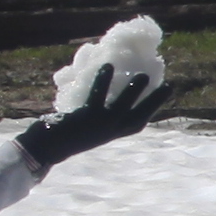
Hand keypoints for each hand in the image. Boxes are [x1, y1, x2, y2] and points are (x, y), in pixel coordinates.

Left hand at [18, 66, 178, 167]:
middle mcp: (110, 132)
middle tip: (169, 86)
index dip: (150, 111)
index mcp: (111, 134)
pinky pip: (98, 96)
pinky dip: (103, 81)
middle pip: (138, 116)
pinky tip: (108, 66)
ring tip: (144, 75)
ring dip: (134, 91)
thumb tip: (103, 93)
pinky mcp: (87, 117)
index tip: (161, 98)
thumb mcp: (87, 128)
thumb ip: (97, 116)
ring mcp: (100, 125)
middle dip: (154, 102)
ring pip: (122, 106)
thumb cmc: (65, 136)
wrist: (47, 148)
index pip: (136, 124)